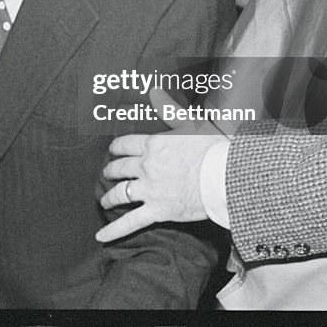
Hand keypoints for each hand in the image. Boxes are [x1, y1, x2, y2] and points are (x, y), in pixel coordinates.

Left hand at [95, 88, 225, 242]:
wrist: (225, 175)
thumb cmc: (211, 149)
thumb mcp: (189, 123)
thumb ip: (169, 108)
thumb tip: (155, 90)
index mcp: (153, 144)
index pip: (125, 145)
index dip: (117, 148)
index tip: (114, 150)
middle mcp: (147, 166)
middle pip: (120, 168)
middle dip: (111, 170)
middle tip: (107, 172)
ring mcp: (150, 189)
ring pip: (120, 193)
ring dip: (109, 196)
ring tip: (104, 199)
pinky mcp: (157, 210)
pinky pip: (130, 222)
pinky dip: (114, 229)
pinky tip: (100, 235)